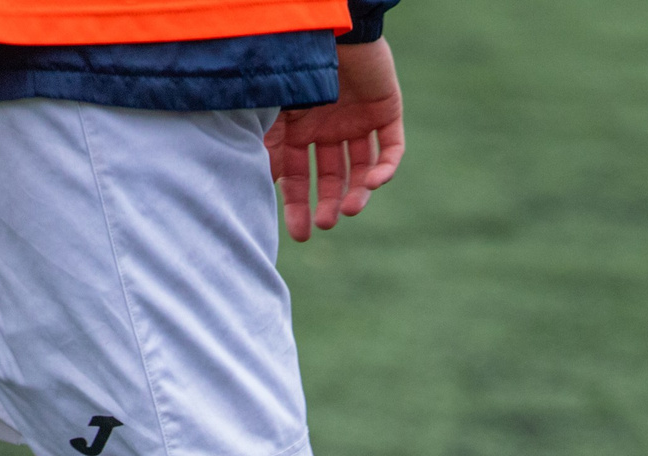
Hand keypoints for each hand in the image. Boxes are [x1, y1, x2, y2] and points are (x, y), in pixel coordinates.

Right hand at [265, 39, 404, 241]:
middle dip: (329, 203)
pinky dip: (385, 168)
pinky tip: (374, 183)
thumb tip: (257, 190)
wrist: (327, 27)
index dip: (299, 206)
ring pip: (362, 167)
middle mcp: (329, 127)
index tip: (300, 235)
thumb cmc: (292, 66)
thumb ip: (268, 149)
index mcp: (300, 129)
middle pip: (333, 177)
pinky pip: (391, 148)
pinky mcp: (386, 110)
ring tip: (351, 210)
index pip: (299, 177)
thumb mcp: (273, 115)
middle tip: (326, 224)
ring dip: (358, 192)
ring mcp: (359, 119)